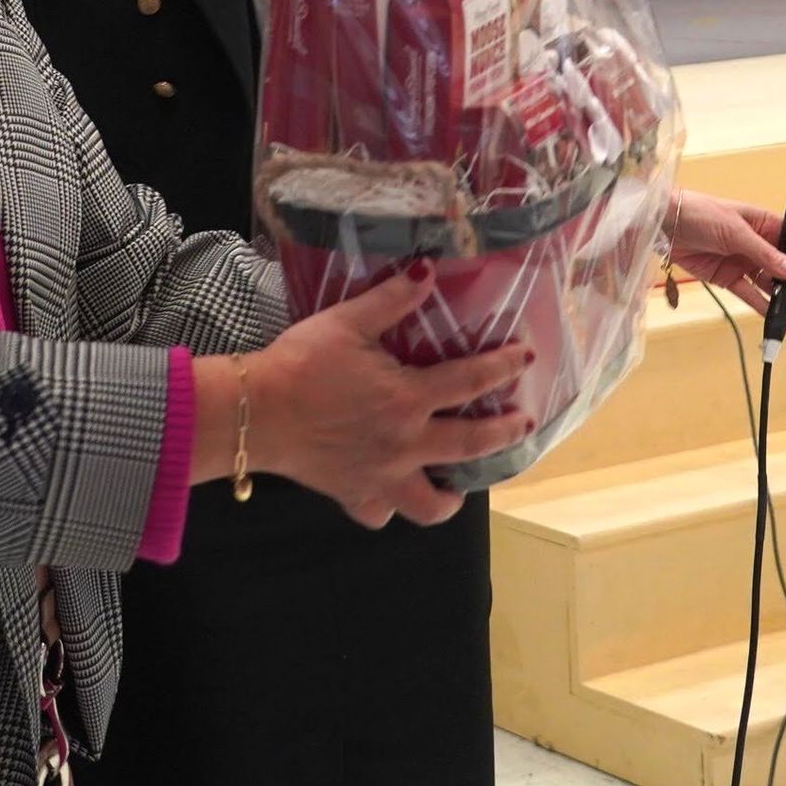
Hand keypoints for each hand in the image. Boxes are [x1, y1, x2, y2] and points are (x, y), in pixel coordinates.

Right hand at [240, 265, 533, 529]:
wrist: (260, 411)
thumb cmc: (303, 362)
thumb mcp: (348, 321)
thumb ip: (391, 299)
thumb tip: (427, 271)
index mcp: (408, 398)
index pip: (470, 381)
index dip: (503, 366)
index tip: (526, 357)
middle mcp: (407, 444)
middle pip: (471, 444)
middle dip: (504, 432)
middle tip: (524, 423)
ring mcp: (383, 477)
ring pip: (433, 503)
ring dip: (453, 496)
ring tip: (461, 486)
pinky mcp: (355, 495)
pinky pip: (382, 513)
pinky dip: (389, 507)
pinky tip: (389, 494)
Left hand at [669, 190, 785, 321]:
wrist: (664, 223)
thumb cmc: (699, 213)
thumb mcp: (733, 229)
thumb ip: (763, 252)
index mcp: (764, 223)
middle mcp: (758, 244)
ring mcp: (744, 262)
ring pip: (773, 284)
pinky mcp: (728, 278)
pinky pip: (751, 295)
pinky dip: (766, 308)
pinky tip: (782, 321)